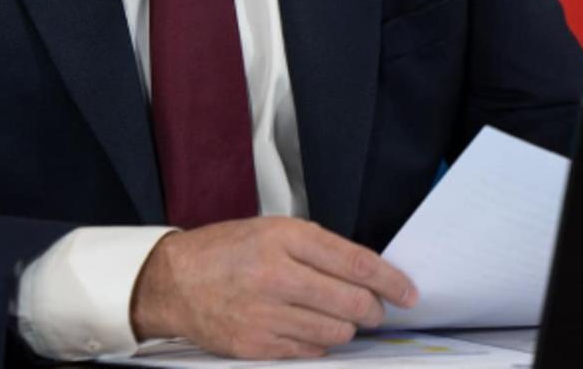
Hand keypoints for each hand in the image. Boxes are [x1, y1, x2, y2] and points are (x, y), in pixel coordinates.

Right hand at [129, 217, 418, 358]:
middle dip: (373, 310)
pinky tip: (308, 329)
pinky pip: (309, 352)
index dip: (390, 281)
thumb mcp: (274, 230)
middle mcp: (276, 275)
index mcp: (284, 238)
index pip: (356, 262)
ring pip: (335, 333)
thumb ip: (320, 248)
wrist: (175, 281)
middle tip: (375, 309)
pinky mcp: (255, 346)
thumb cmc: (227, 251)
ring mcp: (265, 314)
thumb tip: (367, 273)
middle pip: (351, 303)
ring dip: (346, 328)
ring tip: (336, 317)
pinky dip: (318, 344)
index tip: (408, 292)